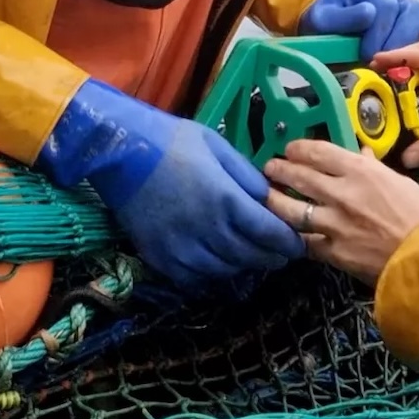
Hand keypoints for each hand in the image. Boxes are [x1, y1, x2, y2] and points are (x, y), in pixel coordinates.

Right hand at [35, 79, 305, 290]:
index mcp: (225, 199)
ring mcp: (181, 247)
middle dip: (270, 258)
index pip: (268, 233)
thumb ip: (247, 176)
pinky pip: (193, 277)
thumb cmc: (173, 141)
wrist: (121, 151)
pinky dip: (211, 275)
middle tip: (281, 256)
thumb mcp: (218, 147)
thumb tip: (268, 199)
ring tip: (251, 259)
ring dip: (243, 266)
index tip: (298, 245)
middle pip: (249, 256)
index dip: (288, 243)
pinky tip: (218, 265)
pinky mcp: (159, 256)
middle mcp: (206, 230)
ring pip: (224, 270)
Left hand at [262, 139, 418, 283]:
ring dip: (275, 201)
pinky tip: (286, 232)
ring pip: (291, 210)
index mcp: (360, 171)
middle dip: (279, 170)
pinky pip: (305, 242)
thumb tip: (362, 155)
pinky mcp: (332, 252)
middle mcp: (341, 193)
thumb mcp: (401, 183)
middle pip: (298, 176)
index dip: (298, 149)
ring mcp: (333, 224)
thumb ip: (375, 169)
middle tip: (269, 168)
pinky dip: (295, 236)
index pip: (317, 152)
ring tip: (266, 196)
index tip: (290, 149)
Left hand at [300, 0, 418, 60]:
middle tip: (384, 63)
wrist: (327, 27)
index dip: (379, 34)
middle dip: (398, 40)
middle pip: (411, 10)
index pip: (385, 6)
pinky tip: (409, 63)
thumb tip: (370, 14)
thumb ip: (342, 16)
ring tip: (396, 65)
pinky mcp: (414, 22)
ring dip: (413, 45)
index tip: (367, 55)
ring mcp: (405, 6)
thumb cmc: (325, 24)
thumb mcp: (322, 19)